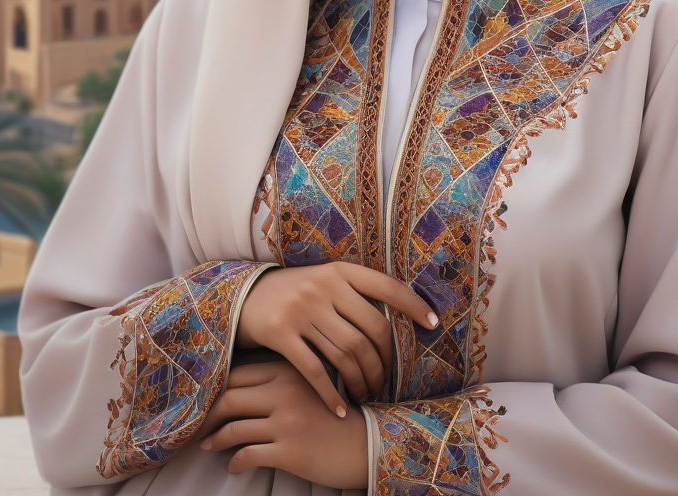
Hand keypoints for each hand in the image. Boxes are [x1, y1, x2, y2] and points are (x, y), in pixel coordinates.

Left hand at [200, 360, 367, 489]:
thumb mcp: (311, 384)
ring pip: (233, 428)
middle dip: (208, 414)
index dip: (217, 387)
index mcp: (290, 370)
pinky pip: (247, 455)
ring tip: (208, 445)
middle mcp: (285, 392)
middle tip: (197, 425)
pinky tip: (234, 466)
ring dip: (215, 439)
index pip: (239, 373)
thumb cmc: (336, 414)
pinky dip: (235, 462)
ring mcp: (286, 422)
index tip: (206, 400)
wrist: (366, 443)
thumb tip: (239, 386)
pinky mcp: (289, 451)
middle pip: (230, 397)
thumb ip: (282, 378)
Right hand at [236, 262, 437, 414]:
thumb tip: (397, 317)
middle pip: (371, 330)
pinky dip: (331, 393)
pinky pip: (314, 370)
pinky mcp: (280, 333)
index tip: (433, 324)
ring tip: (368, 393)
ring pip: (346, 353)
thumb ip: (353, 294)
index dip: (414, 305)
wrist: (244, 297)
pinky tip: (341, 407)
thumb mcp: (324, 281)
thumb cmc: (294, 292)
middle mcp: (323, 286)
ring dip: (363, 380)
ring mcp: (301, 309)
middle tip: (387, 380)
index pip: (387, 287)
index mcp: (339, 271)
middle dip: (385, 361)